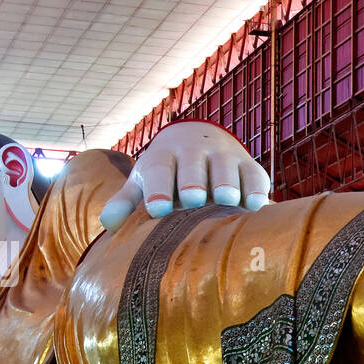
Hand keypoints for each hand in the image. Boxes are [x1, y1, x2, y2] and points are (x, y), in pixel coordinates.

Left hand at [99, 120, 270, 229]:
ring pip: (226, 167)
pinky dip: (257, 190)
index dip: (157, 187)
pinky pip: (255, 176)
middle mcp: (194, 151)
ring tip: (227, 200)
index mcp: (164, 156)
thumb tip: (107, 224)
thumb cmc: (168, 172)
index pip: (159, 169)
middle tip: (193, 199)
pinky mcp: (250, 166)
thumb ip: (126, 202)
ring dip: (227, 182)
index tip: (158, 208)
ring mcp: (224, 156)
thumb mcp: (144, 181)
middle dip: (192, 180)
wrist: (201, 139)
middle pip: (192, 165)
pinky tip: (256, 206)